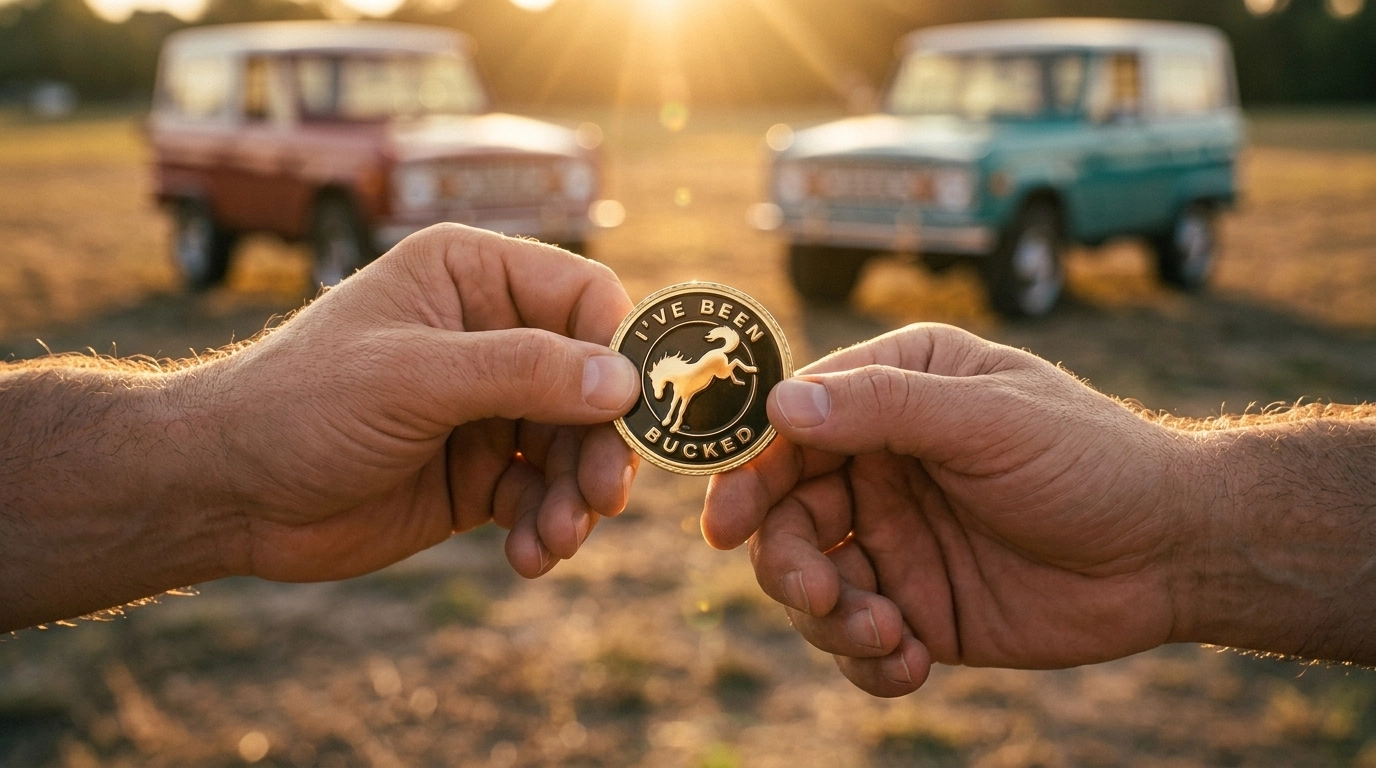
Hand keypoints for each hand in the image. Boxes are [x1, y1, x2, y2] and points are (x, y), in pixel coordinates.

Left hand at [179, 225, 640, 581]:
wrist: (225, 493)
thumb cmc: (299, 404)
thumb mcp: (412, 377)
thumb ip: (521, 373)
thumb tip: (624, 382)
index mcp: (472, 278)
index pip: (584, 297)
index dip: (622, 350)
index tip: (637, 412)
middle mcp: (490, 336)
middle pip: (593, 383)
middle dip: (601, 445)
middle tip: (603, 497)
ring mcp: (488, 408)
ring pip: (574, 448)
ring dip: (576, 498)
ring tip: (557, 540)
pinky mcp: (480, 473)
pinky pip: (542, 496)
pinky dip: (546, 527)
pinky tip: (528, 556)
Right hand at [701, 324, 1194, 695]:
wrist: (1173, 554)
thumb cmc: (1090, 459)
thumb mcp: (990, 419)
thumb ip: (885, 408)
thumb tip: (779, 406)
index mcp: (894, 394)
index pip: (792, 426)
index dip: (748, 473)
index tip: (724, 523)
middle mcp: (881, 465)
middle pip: (787, 515)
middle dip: (789, 562)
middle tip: (819, 594)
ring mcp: (896, 539)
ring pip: (811, 583)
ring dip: (830, 618)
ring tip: (889, 636)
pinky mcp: (918, 607)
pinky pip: (857, 641)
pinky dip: (867, 662)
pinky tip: (912, 664)